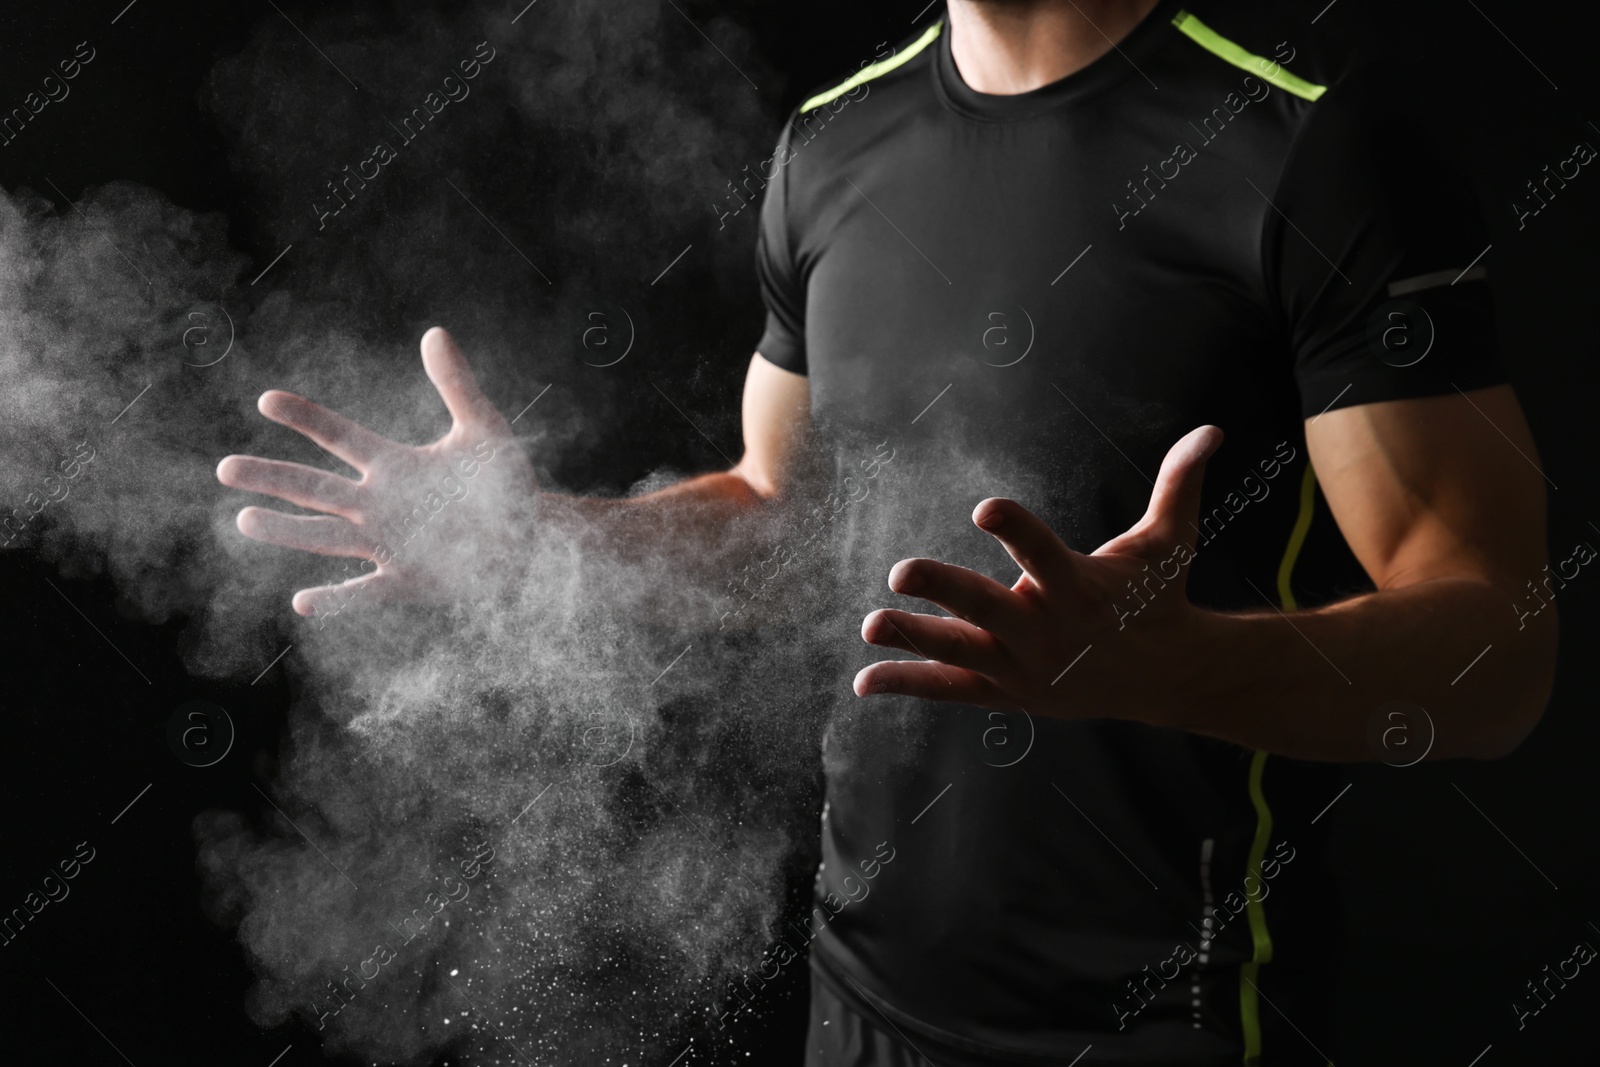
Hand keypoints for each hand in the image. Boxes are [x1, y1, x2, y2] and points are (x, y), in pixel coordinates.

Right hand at [217, 327, 537, 617]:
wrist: (532, 540)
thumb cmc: (505, 487)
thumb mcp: (485, 431)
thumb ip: (458, 386)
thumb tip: (435, 332)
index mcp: (394, 466)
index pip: (340, 437)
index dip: (306, 418)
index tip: (266, 400)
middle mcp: (381, 505)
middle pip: (315, 489)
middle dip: (272, 477)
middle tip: (225, 468)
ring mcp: (389, 545)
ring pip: (326, 536)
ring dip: (287, 530)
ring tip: (244, 519)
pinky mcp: (407, 582)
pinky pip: (365, 592)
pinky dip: (338, 599)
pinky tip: (303, 602)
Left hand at [854, 426, 1223, 720]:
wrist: (1167, 678)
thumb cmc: (1159, 597)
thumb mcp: (1171, 541)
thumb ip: (1179, 485)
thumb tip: (1211, 429)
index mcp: (1080, 588)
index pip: (1043, 553)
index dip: (1017, 529)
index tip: (985, 507)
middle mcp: (1048, 629)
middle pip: (989, 607)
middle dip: (944, 590)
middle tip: (900, 571)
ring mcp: (1024, 667)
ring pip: (961, 653)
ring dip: (914, 639)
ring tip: (871, 626)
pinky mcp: (1007, 692)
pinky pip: (951, 690)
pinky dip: (909, 683)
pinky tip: (864, 680)